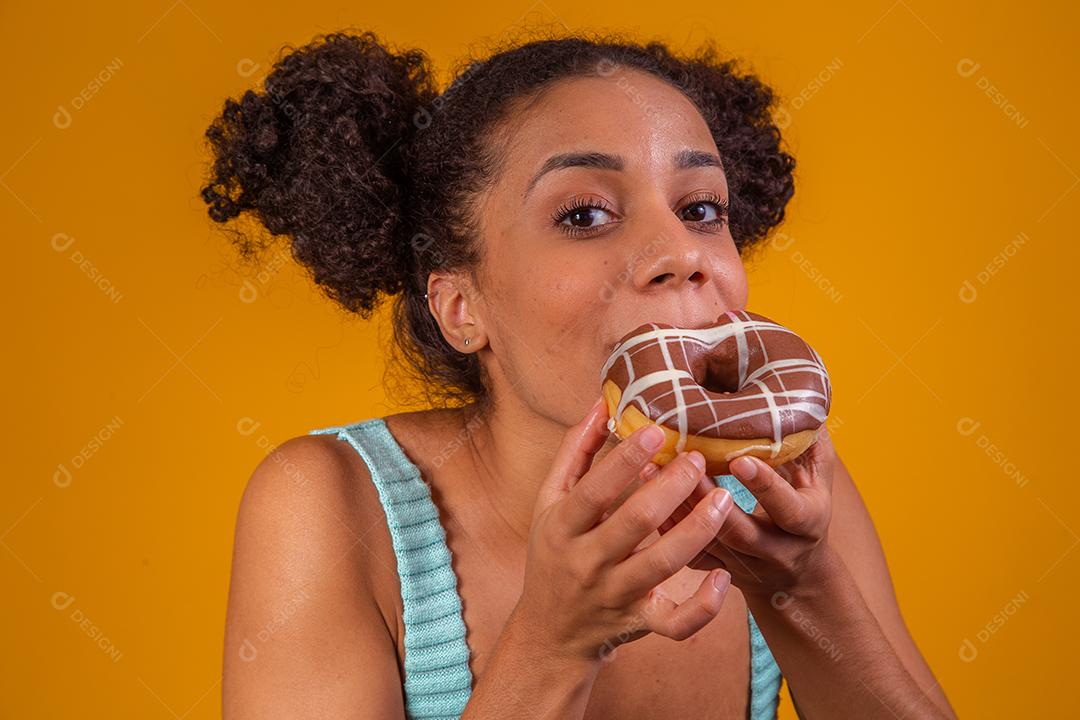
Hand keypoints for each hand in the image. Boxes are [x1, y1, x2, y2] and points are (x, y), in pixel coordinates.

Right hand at [513, 397, 737, 663]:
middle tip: (699, 458)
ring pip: (662, 565)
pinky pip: (675, 623)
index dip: (624, 461)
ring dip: (697, 530)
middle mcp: (587, 562)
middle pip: (634, 523)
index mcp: (562, 527)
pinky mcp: (640, 621)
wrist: (550, 631)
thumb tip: (600, 403)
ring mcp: (615, 594)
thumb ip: (575, 452)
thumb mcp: (549, 501)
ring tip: (723, 497)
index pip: (593, 491)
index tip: (656, 431)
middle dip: (671, 488)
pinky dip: (703, 607)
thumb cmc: (553, 552)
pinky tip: (724, 577)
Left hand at [657, 426, 838, 598]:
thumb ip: (812, 448)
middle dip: (705, 497)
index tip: (738, 459)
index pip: (786, 508)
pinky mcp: (716, 571)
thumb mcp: (819, 484)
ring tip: (650, 468)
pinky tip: (642, 498)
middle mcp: (774, 550)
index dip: (764, 485)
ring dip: (676, 507)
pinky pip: (687, 554)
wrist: (797, 577)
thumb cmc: (807, 514)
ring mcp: (743, 566)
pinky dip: (664, 528)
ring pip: (706, 543)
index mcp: (805, 525)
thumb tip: (805, 404)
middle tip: (682, 459)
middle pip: (737, 530)